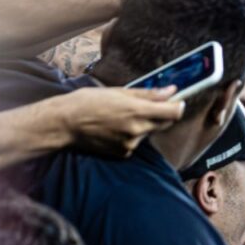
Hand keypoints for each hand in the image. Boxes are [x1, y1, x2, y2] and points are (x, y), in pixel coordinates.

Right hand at [59, 86, 184, 156]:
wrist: (66, 123)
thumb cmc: (89, 102)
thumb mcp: (119, 92)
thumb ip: (148, 94)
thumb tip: (171, 91)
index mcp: (137, 111)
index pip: (172, 113)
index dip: (178, 107)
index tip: (178, 102)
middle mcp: (137, 130)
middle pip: (164, 124)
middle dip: (161, 115)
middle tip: (146, 106)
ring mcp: (131, 144)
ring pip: (148, 133)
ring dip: (143, 125)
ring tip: (121, 117)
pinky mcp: (124, 153)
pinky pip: (136, 142)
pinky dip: (132, 135)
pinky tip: (115, 128)